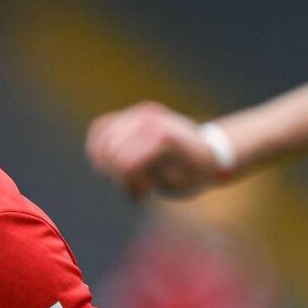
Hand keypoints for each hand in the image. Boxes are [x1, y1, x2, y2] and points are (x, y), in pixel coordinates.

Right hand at [86, 101, 223, 198]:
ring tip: (125, 175)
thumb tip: (121, 170)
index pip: (126, 165)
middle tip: (136, 188)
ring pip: (101, 140)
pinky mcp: (132, 113)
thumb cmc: (194, 175)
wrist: (210, 152)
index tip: (144, 194)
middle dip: (117, 176)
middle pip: (111, 153)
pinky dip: (98, 147)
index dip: (129, 185)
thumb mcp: (177, 185)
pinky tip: (108, 162)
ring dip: (106, 164)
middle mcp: (150, 119)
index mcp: (164, 137)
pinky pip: (100, 127)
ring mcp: (140, 113)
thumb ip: (147, 180)